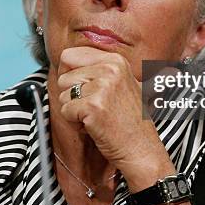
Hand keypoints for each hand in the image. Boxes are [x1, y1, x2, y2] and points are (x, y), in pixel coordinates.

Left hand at [57, 46, 175, 189]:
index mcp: (115, 60)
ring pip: (63, 95)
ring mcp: (102, 87)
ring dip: (74, 111)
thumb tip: (66, 59)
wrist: (141, 148)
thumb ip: (97, 69)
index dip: (68, 75)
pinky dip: (75, 123)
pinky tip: (94, 126)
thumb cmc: (128, 120)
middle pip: (64, 77)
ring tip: (96, 117)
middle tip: (94, 108)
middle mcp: (110, 69)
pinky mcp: (93, 106)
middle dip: (72, 96)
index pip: (70, 55)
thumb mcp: (121, 83)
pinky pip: (65, 111)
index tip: (81, 89)